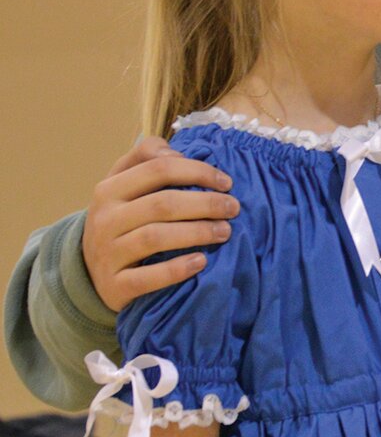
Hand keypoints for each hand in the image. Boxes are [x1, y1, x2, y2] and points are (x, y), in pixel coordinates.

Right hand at [82, 137, 237, 312]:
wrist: (91, 271)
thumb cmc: (121, 219)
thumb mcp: (123, 184)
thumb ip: (145, 158)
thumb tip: (173, 151)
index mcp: (109, 190)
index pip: (158, 169)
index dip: (197, 171)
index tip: (227, 182)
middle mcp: (105, 219)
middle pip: (162, 204)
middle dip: (205, 203)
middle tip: (233, 208)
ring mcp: (107, 253)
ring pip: (155, 237)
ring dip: (197, 233)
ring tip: (225, 232)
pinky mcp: (114, 286)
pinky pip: (147, 278)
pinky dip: (176, 269)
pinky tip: (201, 262)